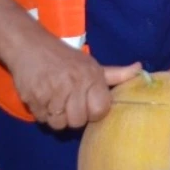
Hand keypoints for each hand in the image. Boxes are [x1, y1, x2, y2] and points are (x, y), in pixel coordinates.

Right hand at [8, 37, 140, 129]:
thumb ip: (116, 74)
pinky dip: (43, 113)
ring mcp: (52, 92)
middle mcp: (73, 84)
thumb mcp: (92, 64)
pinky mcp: (33, 99)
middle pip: (78, 121)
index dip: (94, 111)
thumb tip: (140, 69)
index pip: (100, 111)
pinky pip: (42, 120)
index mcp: (91, 76)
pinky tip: (43, 98)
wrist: (29, 46)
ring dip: (57, 117)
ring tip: (56, 99)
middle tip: (69, 101)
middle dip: (74, 116)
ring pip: (59, 124)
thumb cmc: (65, 57)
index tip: (87, 103)